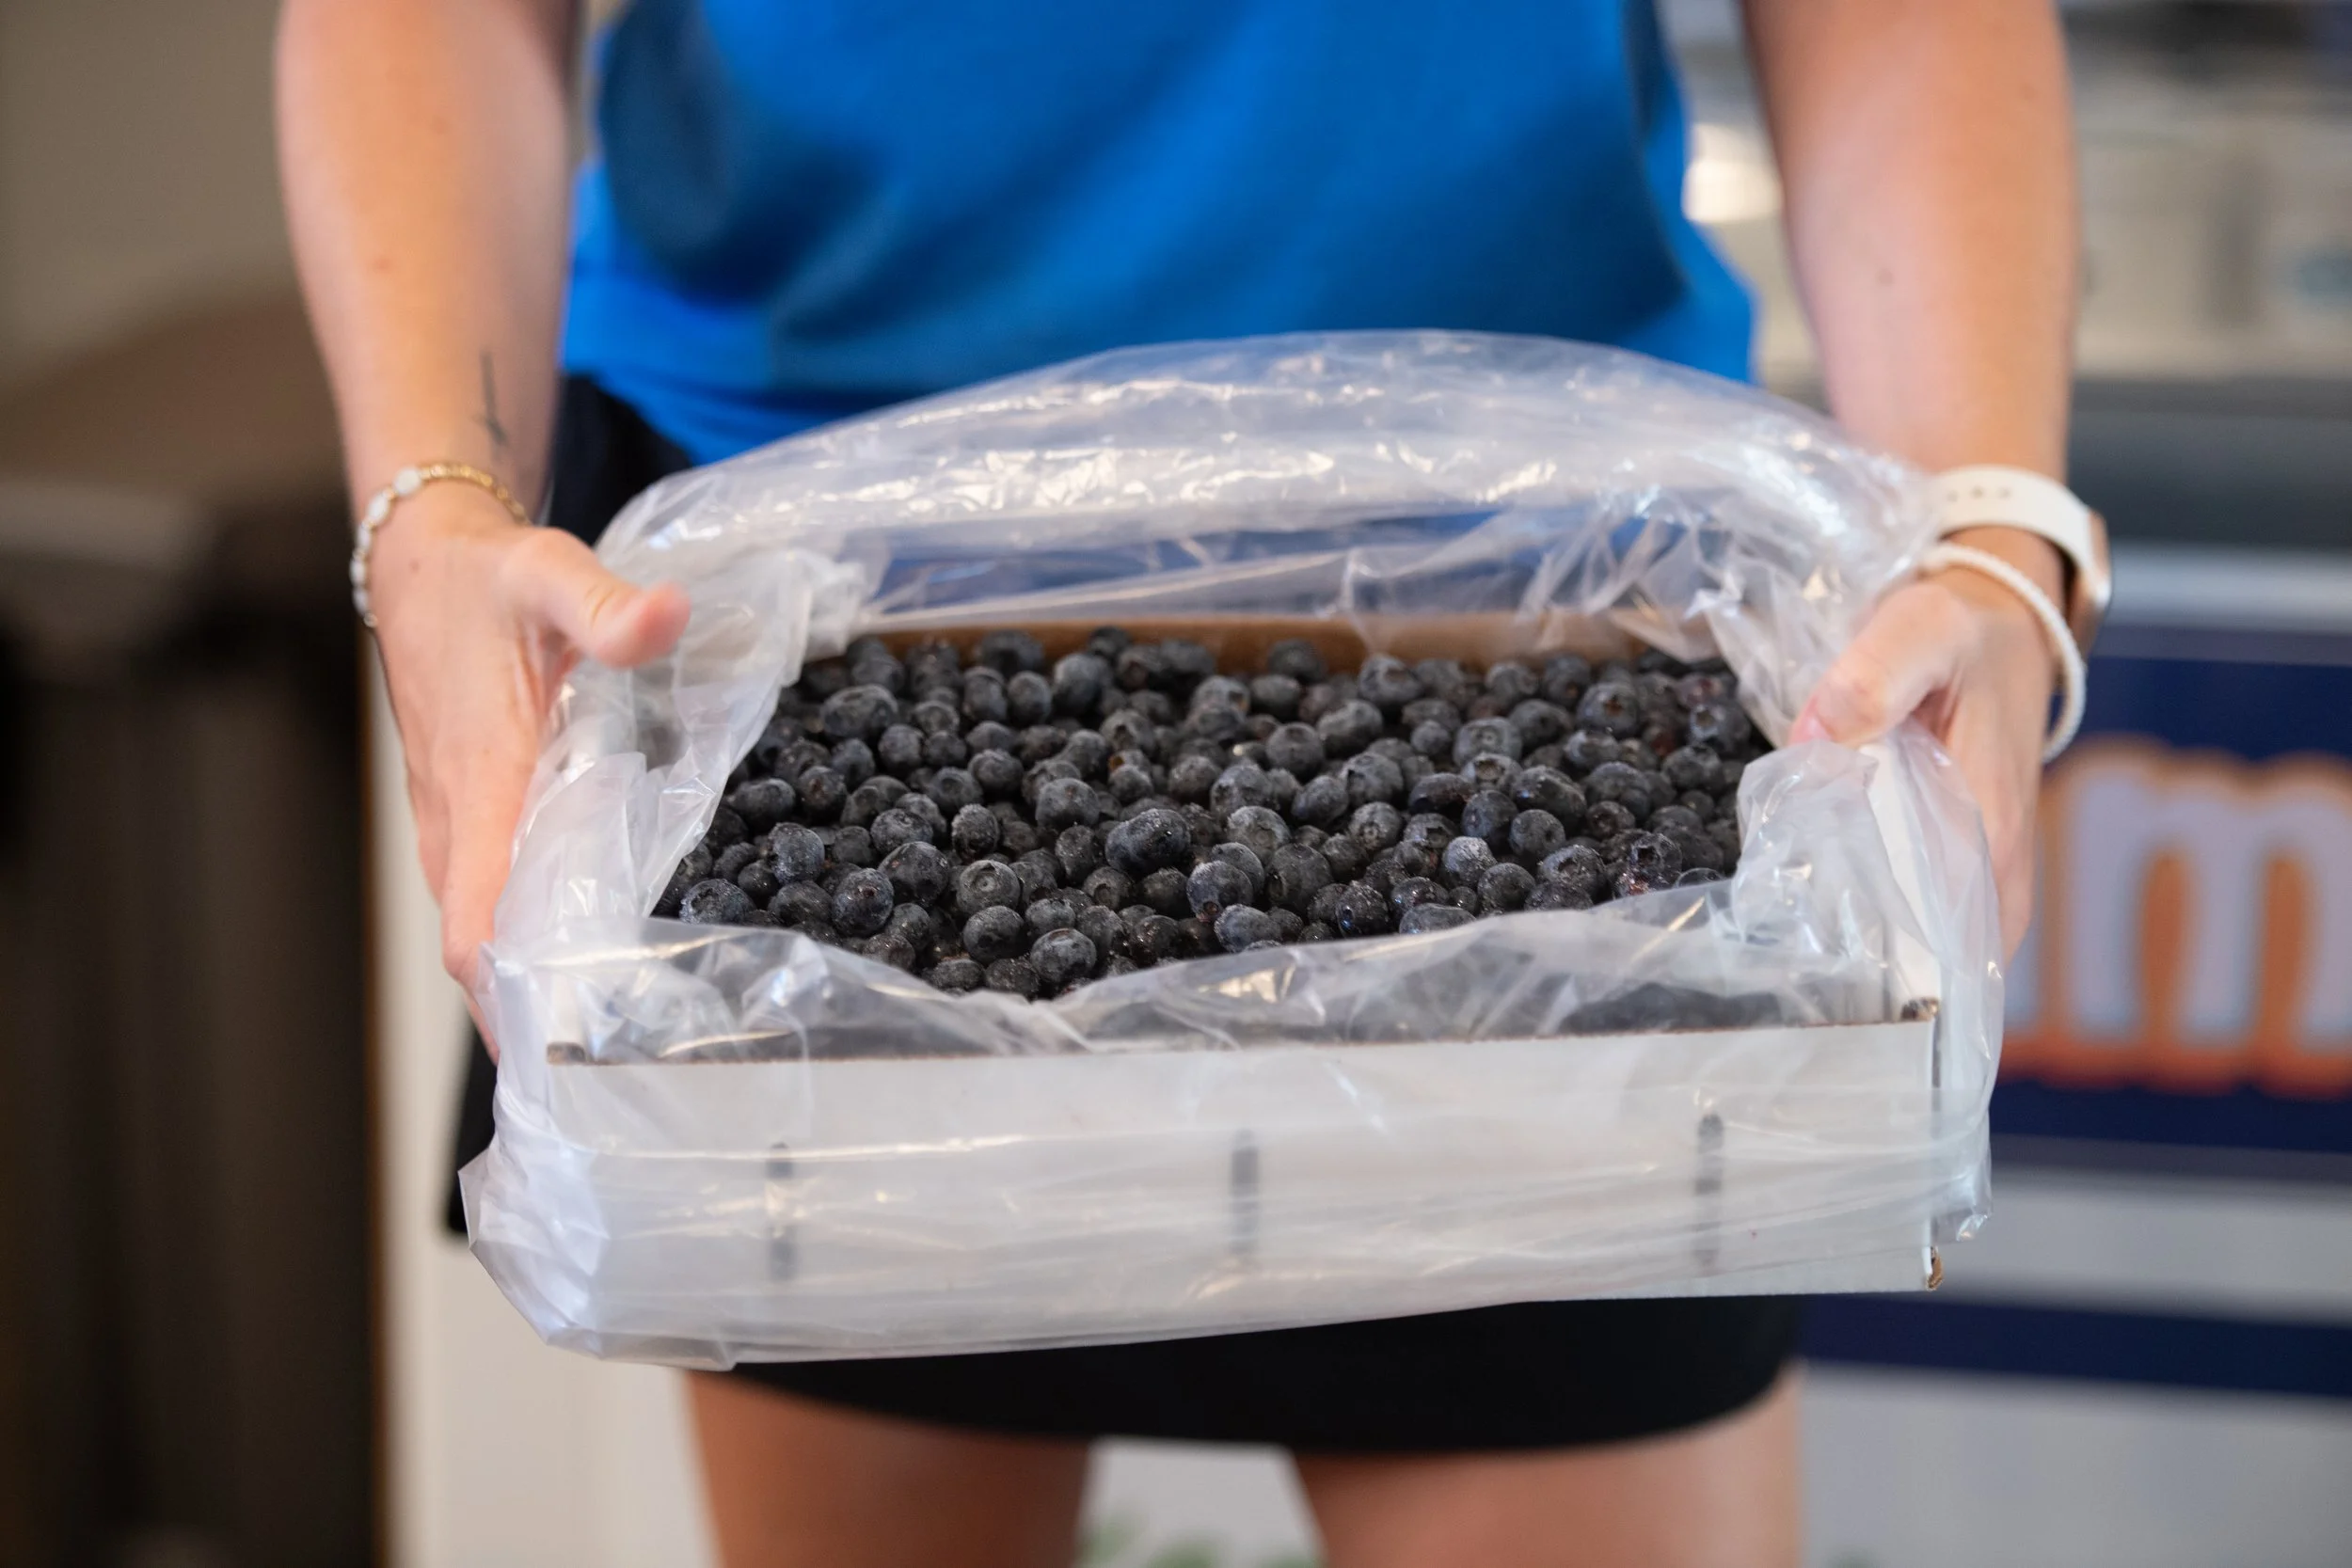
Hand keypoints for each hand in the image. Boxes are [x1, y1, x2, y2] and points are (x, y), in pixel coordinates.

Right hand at [371, 485, 689, 1050]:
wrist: (421, 563)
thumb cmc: (485, 580)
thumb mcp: (550, 574)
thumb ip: (608, 607)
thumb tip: (666, 617)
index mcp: (481, 789)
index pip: (481, 927)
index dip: (519, 999)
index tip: (574, 1054)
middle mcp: (458, 827)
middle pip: (482, 959)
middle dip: (538, 1021)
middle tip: (623, 1079)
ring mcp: (455, 830)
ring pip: (484, 937)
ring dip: (532, 991)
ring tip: (614, 1049)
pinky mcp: (464, 823)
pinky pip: (491, 904)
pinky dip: (527, 947)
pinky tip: (585, 970)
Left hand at [1788, 529, 2062, 955]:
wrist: (2001, 624)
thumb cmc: (1965, 633)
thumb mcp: (1920, 630)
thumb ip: (1872, 678)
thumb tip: (1817, 738)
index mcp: (1991, 822)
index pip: (1954, 929)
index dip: (1899, 965)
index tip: (1837, 981)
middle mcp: (1998, 859)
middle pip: (1944, 953)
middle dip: (1880, 977)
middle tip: (1803, 982)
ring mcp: (1984, 861)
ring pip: (1938, 940)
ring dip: (1881, 955)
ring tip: (1807, 967)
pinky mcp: (1962, 851)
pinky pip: (1928, 908)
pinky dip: (1886, 921)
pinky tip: (1827, 922)